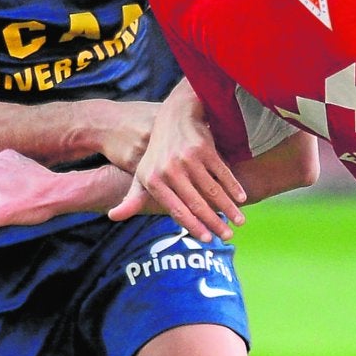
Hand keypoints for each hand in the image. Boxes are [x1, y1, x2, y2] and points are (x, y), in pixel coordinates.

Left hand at [107, 103, 246, 242]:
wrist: (175, 116)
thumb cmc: (158, 152)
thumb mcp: (142, 173)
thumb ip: (132, 198)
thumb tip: (113, 216)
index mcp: (153, 180)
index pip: (176, 209)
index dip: (193, 226)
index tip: (207, 240)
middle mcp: (170, 169)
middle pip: (196, 202)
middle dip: (215, 222)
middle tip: (227, 236)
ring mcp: (187, 158)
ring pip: (212, 189)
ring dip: (228, 208)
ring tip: (240, 222)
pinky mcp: (204, 148)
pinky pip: (222, 172)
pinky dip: (233, 186)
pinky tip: (242, 198)